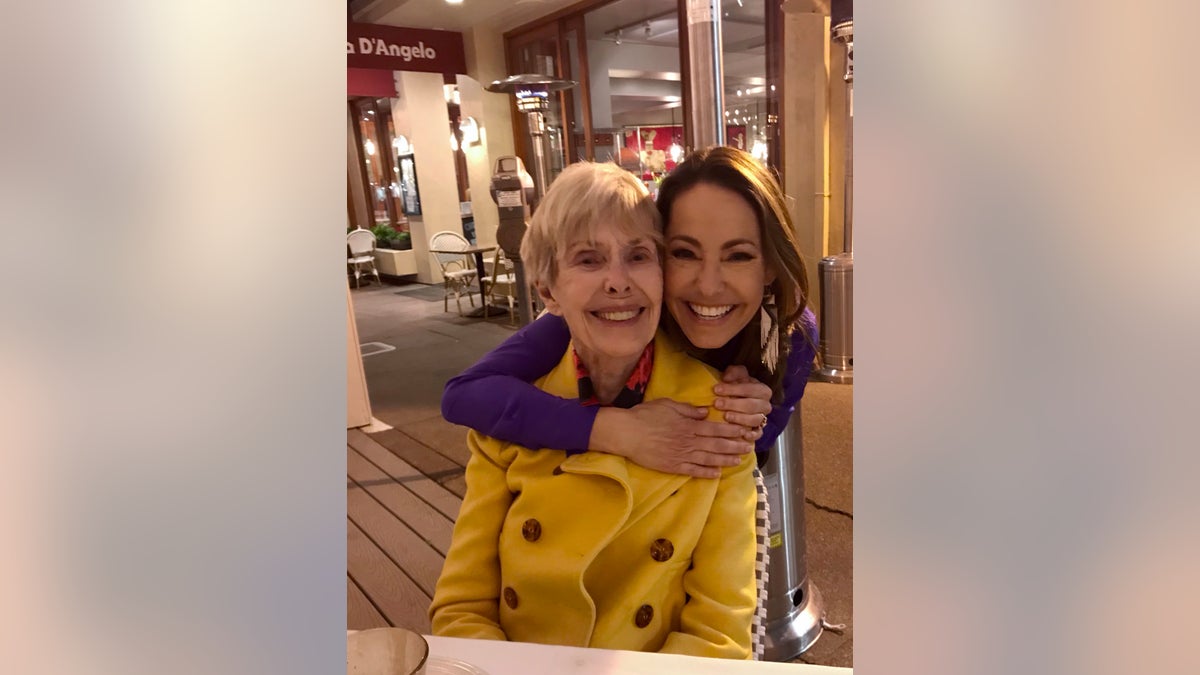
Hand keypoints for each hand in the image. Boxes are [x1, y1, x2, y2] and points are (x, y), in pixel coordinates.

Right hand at [591, 400, 753, 478]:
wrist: (626, 433)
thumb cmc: (645, 415)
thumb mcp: (668, 405)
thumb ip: (688, 409)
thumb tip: (706, 412)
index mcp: (689, 425)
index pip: (716, 429)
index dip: (732, 431)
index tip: (744, 431)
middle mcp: (689, 441)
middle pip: (717, 445)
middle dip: (735, 446)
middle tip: (749, 447)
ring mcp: (681, 455)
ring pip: (709, 459)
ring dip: (725, 460)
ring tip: (739, 460)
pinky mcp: (673, 466)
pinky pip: (693, 471)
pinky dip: (706, 473)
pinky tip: (717, 474)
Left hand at [713, 366, 772, 441]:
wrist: (736, 401)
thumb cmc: (736, 387)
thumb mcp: (735, 375)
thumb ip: (733, 372)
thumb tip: (726, 378)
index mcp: (763, 390)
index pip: (751, 389)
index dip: (733, 389)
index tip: (716, 389)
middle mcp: (765, 405)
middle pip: (752, 405)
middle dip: (734, 404)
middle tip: (717, 404)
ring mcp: (763, 419)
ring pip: (755, 420)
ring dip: (739, 419)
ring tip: (725, 416)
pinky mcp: (758, 431)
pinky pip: (758, 434)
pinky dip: (751, 435)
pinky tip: (742, 434)